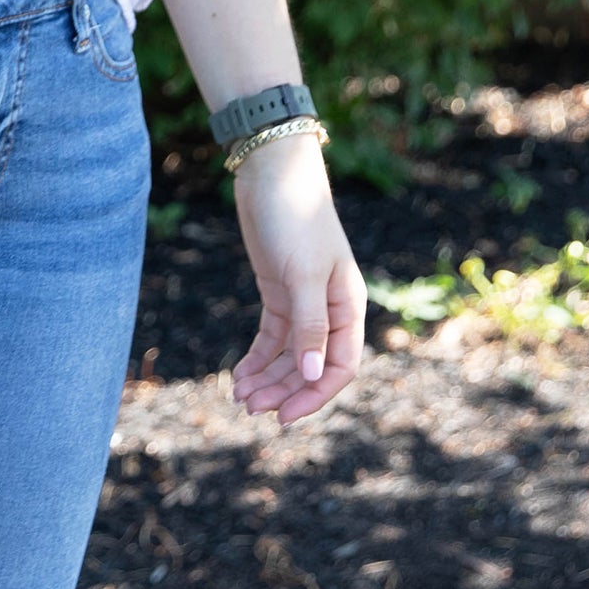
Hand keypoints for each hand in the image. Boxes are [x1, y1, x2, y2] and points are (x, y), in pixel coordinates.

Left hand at [228, 134, 365, 424]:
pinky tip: (239, 374)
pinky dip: (257, 358)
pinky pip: (273, 337)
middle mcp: (329, 307)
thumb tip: (313, 376)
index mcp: (349, 305)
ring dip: (268, 378)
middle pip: (311, 366)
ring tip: (239, 397)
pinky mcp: (279, 291)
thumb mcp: (302, 273)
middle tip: (249, 409)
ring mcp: (303, 300)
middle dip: (283, 390)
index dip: (315, 395)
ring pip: (290, 355)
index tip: (283, 417)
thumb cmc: (295, 216)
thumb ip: (310, 325)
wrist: (271, 171)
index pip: (341, 365)